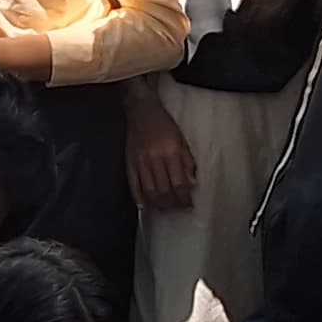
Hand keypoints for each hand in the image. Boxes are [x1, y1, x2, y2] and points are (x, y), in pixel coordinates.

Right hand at [124, 89, 199, 212]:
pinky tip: (145, 206)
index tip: (189, 205)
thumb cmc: (165, 125)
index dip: (184, 198)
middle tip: (178, 209)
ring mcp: (140, 163)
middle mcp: (155, 159)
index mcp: (171, 152)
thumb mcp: (182, 140)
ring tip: (165, 209)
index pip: (179, 183)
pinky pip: (133, 185)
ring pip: (149, 191)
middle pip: (164, 190)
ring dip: (158, 204)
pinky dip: (139, 198)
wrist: (142, 111)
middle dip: (172, 204)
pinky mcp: (129, 163)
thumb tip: (192, 184)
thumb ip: (188, 162)